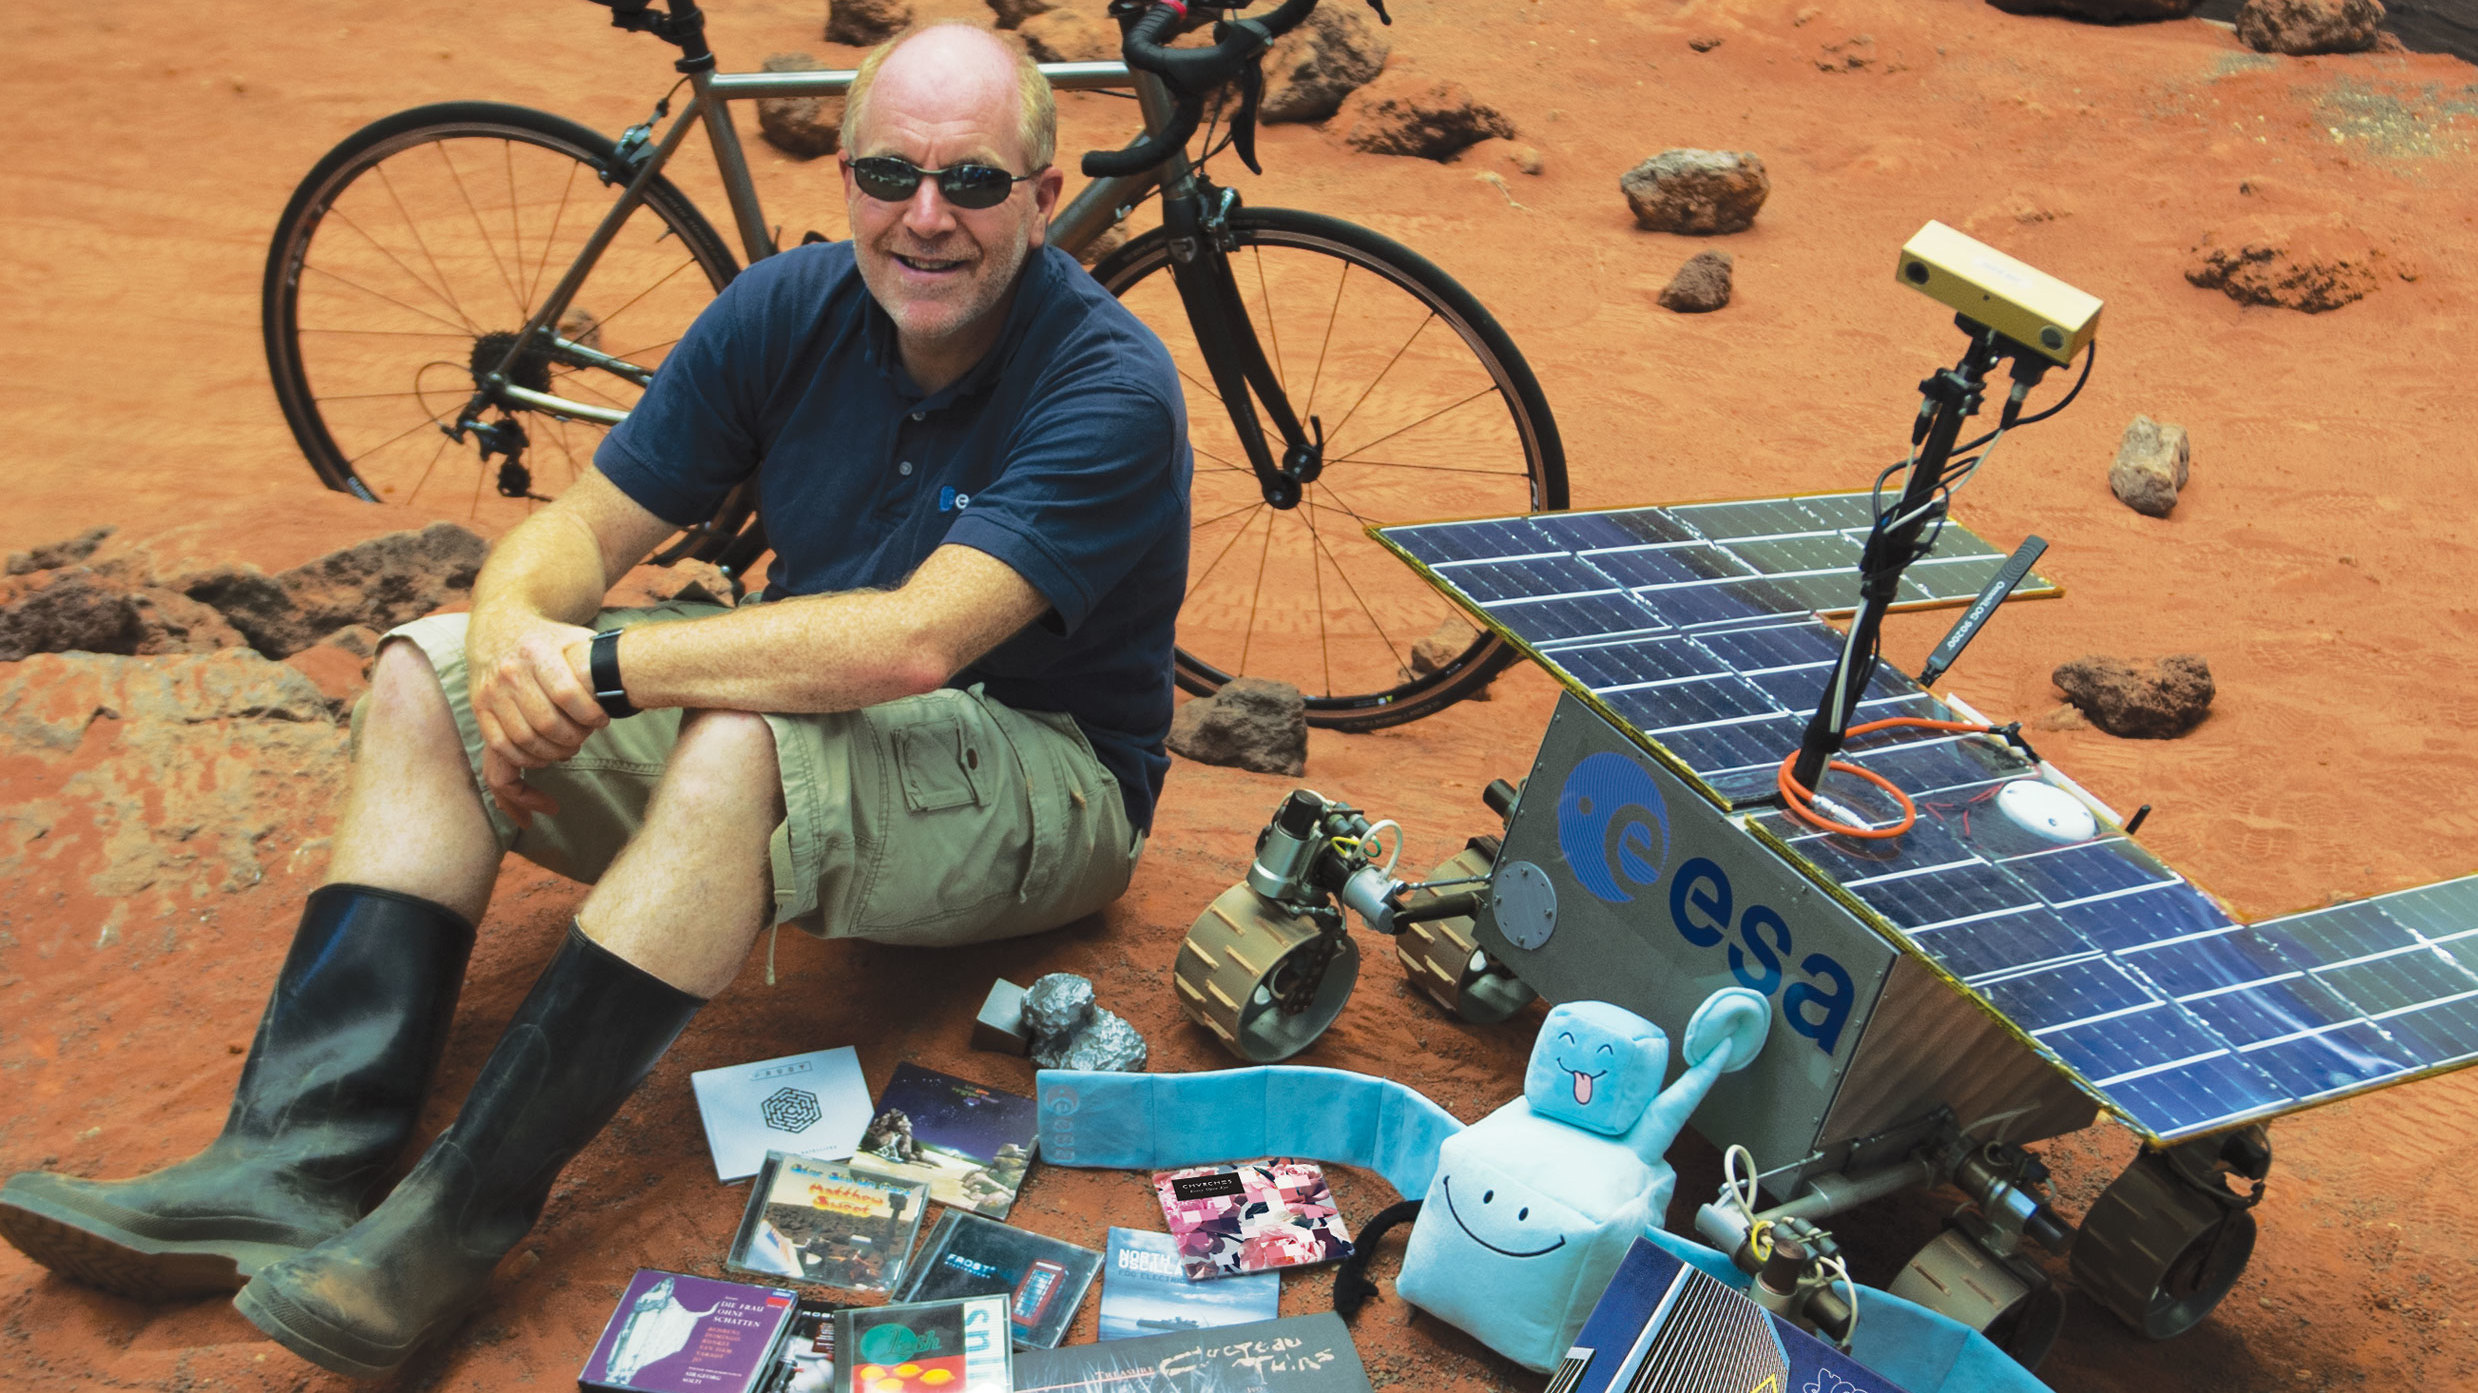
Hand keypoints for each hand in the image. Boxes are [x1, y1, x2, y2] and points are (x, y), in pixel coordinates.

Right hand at [465, 611, 608, 822]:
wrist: (500, 626)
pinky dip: (525, 757)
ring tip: (569, 748)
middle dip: (573, 738)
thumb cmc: (549, 638)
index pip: (567, 693)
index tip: (602, 721)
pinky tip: (544, 755)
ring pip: (523, 738)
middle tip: (585, 738)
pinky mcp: (479, 707)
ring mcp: (491, 691)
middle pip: (546, 722)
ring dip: (551, 752)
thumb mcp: (574, 636)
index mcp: (537, 651)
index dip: (589, 714)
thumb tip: (632, 681)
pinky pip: (501, 744)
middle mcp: (510, 671)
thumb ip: (598, 658)